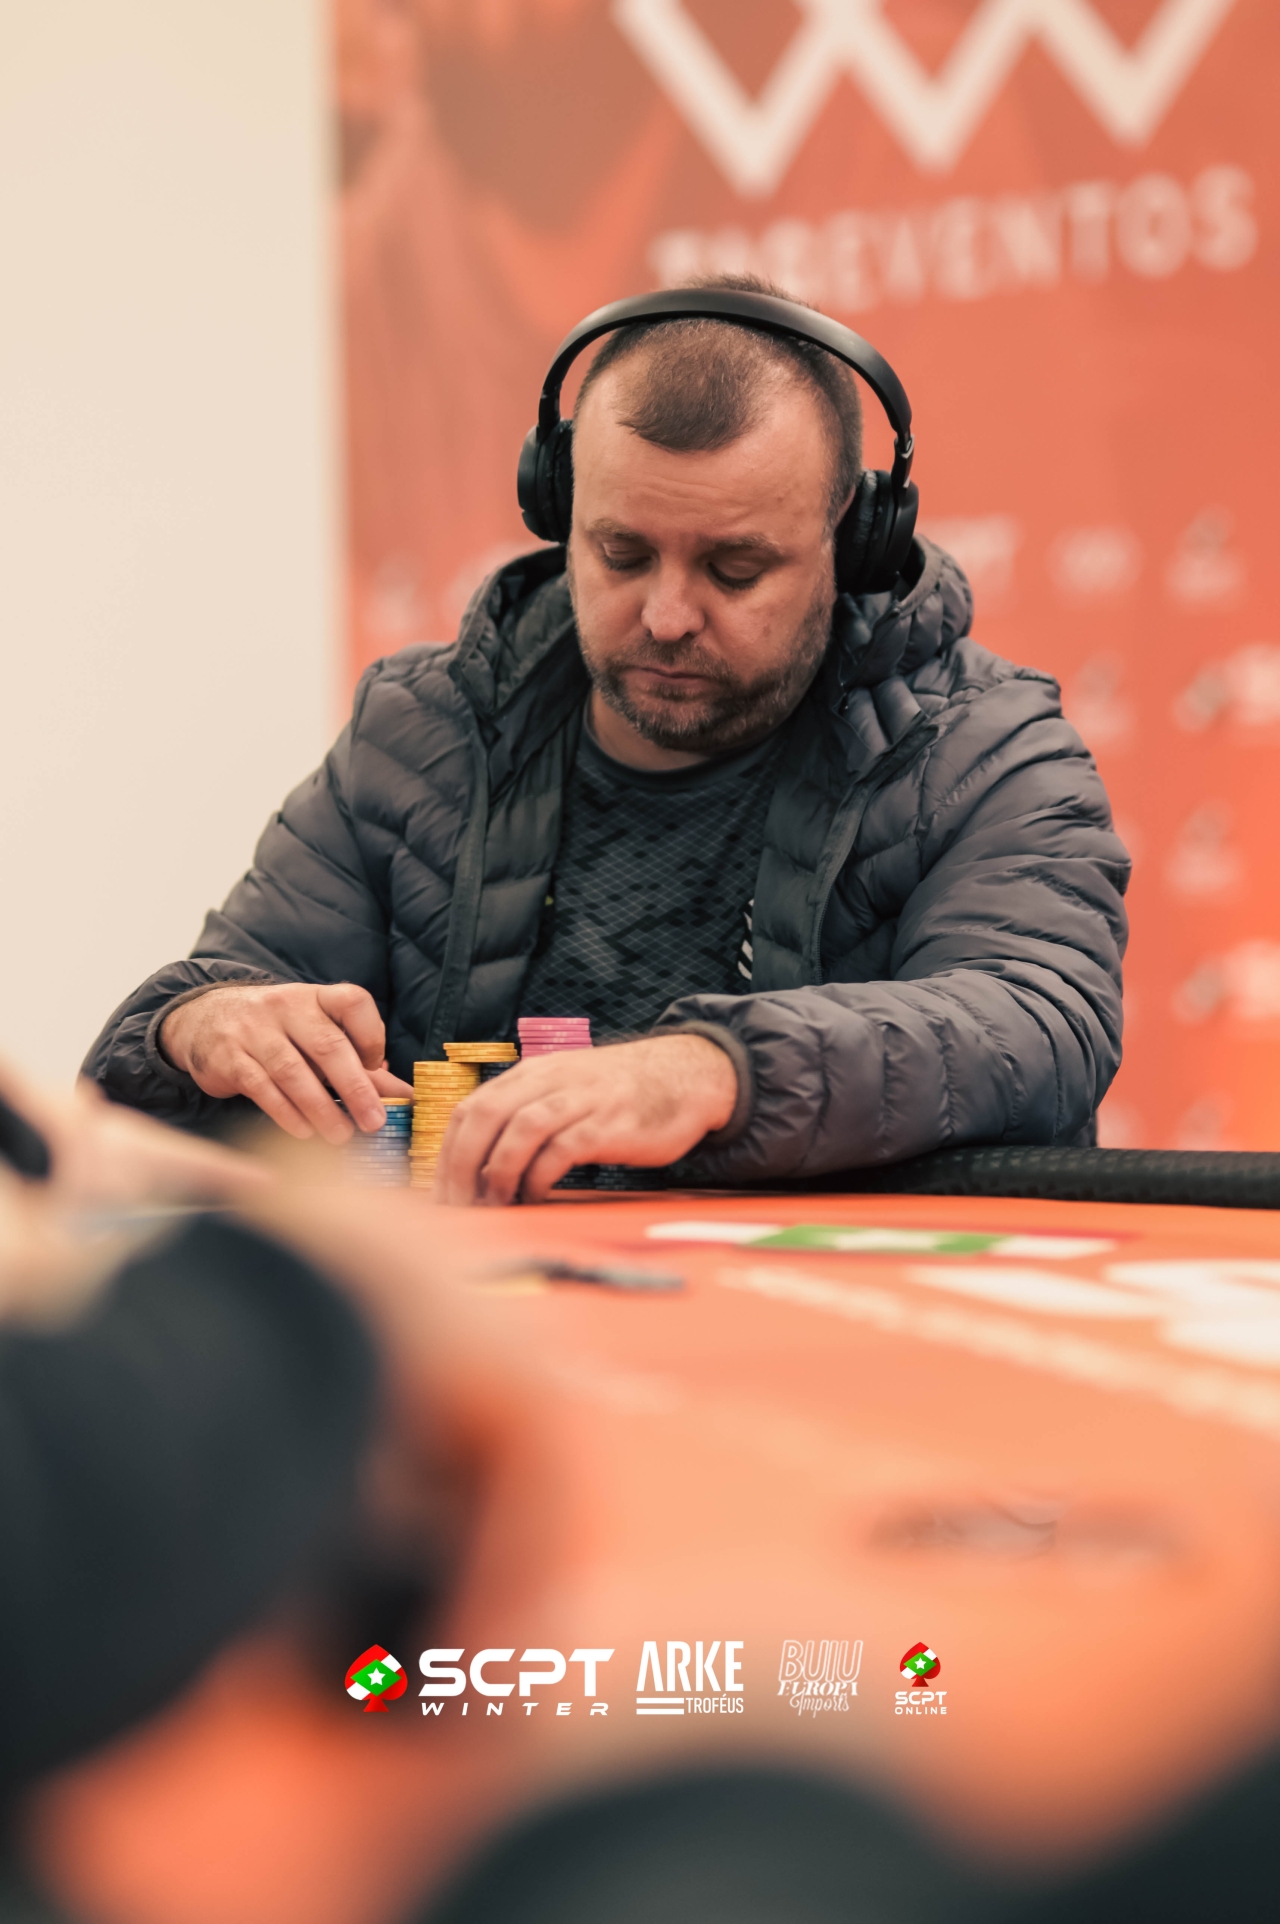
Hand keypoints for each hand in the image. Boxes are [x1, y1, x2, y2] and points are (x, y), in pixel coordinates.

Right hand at [161, 982, 412, 1143]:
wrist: (203, 1020)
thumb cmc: (277, 1032)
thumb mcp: (315, 1035)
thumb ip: (360, 1064)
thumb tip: (405, 1097)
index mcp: (315, 998)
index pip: (352, 1001)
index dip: (372, 1035)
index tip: (379, 1067)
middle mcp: (286, 1007)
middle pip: (327, 1044)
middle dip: (355, 1086)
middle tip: (374, 1121)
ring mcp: (254, 1030)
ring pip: (293, 1071)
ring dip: (320, 1108)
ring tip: (340, 1135)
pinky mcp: (229, 1057)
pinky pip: (261, 1087)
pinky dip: (286, 1113)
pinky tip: (304, 1131)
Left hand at [433, 1034, 737, 1205]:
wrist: (687, 1076)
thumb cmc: (621, 1094)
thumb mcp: (567, 1089)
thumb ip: (527, 1113)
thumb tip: (481, 1165)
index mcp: (533, 1073)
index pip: (471, 1107)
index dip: (447, 1152)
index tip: (439, 1193)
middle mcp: (552, 1080)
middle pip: (486, 1115)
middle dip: (461, 1165)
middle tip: (457, 1208)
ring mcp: (582, 1099)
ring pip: (521, 1129)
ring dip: (498, 1172)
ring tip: (494, 1205)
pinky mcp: (611, 1124)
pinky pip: (563, 1149)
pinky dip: (541, 1175)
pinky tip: (536, 1196)